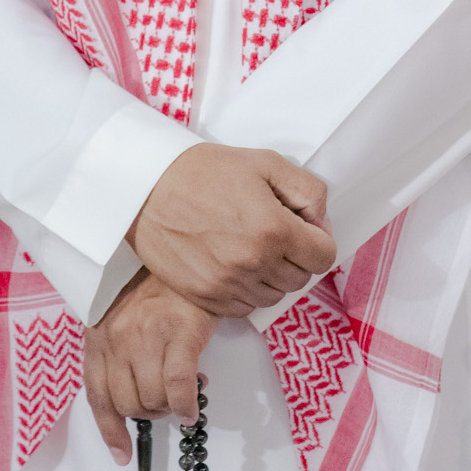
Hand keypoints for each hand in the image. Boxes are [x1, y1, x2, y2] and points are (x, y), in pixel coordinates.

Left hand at [84, 270, 217, 463]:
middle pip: (127, 404)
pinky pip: (178, 388)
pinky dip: (186, 405)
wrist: (186, 250)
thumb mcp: (121, 314)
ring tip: (183, 393)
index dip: (110, 431)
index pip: (97, 396)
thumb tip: (132, 398)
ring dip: (169, 408)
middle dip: (149, 413)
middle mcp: (117, 336)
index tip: (122, 454)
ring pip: (153, 400)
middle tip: (166, 404)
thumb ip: (118, 352)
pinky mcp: (180, 333)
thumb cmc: (156, 284)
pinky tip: (193, 407)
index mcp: (99, 334)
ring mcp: (147, 335)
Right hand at [128, 142, 336, 317]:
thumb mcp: (266, 163)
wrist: (147, 187)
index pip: (324, 256)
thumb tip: (320, 222)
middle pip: (301, 278)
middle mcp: (254, 263)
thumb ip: (307, 191)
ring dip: (272, 275)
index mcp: (274, 229)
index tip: (303, 228)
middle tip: (275, 232)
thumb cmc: (204, 171)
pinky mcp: (205, 297)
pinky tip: (234, 263)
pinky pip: (244, 308)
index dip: (318, 240)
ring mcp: (228, 284)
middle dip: (296, 256)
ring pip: (274, 296)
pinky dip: (247, 290)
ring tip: (252, 246)